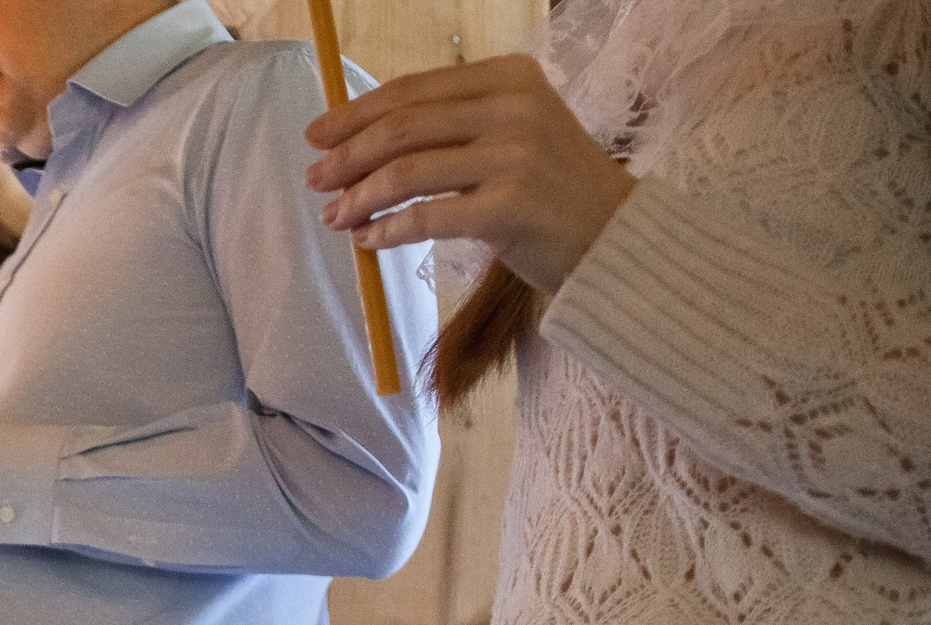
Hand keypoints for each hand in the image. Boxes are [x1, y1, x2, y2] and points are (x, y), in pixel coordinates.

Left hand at [304, 54, 635, 294]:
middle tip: (315, 180)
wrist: (614, 237)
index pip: (413, 90)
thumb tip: (359, 140)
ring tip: (334, 216)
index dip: (356, 113)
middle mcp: (514, 107)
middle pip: (403, 127)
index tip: (317, 135)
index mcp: (509, 77)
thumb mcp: (510, 132)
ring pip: (407, 171)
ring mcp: (515, 156)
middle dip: (348, 155)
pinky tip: (368, 240)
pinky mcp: (511, 207)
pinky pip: (427, 217)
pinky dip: (388, 230)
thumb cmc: (551, 188)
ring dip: (359, 197)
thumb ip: (451, 125)